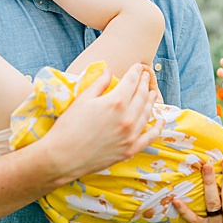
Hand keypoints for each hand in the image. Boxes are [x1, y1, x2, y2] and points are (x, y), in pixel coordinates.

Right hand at [38, 62, 162, 182]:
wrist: (62, 157)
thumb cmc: (68, 127)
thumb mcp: (81, 100)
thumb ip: (99, 84)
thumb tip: (109, 71)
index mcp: (115, 102)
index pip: (131, 82)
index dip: (135, 72)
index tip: (137, 66)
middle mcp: (128, 117)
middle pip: (141, 96)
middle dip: (144, 83)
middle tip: (145, 76)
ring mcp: (131, 135)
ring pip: (147, 113)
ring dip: (151, 101)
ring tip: (152, 93)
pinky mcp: (130, 150)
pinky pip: (150, 137)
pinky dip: (157, 128)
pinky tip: (161, 120)